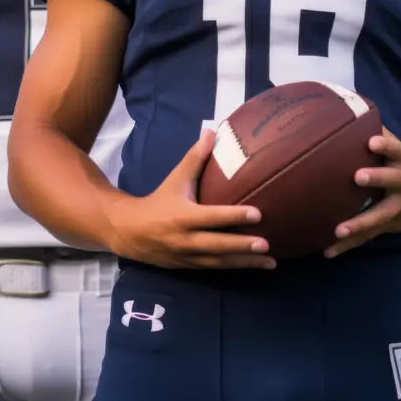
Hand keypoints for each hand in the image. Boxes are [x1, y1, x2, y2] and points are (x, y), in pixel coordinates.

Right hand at [108, 131, 276, 269]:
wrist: (129, 232)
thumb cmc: (159, 200)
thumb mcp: (176, 178)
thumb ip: (195, 158)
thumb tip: (211, 132)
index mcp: (183, 216)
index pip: (212, 217)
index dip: (234, 216)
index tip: (258, 214)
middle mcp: (186, 239)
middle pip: (218, 245)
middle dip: (242, 246)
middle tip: (267, 243)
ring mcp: (188, 257)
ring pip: (220, 262)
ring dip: (245, 262)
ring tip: (271, 262)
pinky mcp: (189, 268)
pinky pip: (215, 269)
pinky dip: (235, 267)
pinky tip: (254, 265)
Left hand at [324, 129, 400, 258]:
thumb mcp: (398, 149)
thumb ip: (380, 133)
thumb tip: (351, 109)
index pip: (397, 150)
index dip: (386, 145)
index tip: (371, 141)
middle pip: (394, 181)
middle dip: (377, 179)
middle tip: (357, 177)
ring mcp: (398, 209)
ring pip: (380, 217)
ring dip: (359, 224)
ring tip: (338, 230)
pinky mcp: (388, 227)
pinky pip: (368, 238)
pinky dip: (348, 245)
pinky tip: (328, 251)